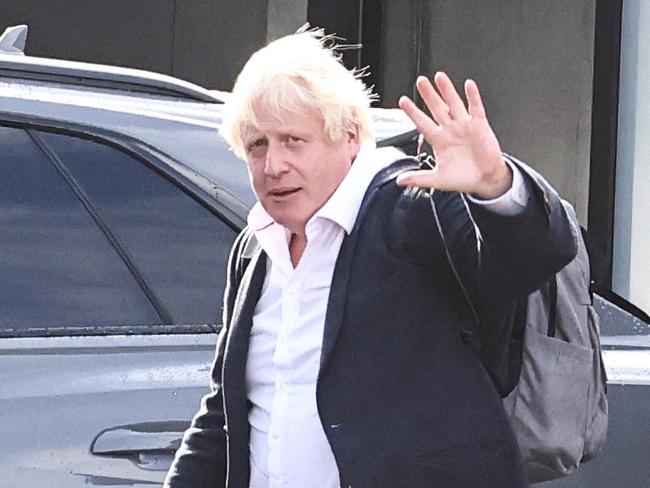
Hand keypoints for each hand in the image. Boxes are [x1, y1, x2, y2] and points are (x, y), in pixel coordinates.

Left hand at [397, 72, 511, 198]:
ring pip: (454, 104)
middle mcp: (450, 130)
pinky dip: (472, 96)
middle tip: (420, 81)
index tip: (403, 101)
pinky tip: (468, 85)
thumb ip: (419, 178)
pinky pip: (475, 108)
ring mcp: (464, 126)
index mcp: (439, 141)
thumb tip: (401, 181)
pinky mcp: (480, 125)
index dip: (413, 112)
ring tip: (440, 77)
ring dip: (447, 90)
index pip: (422, 123)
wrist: (486, 180)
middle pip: (437, 108)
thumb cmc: (463, 178)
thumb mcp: (438, 180)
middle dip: (428, 95)